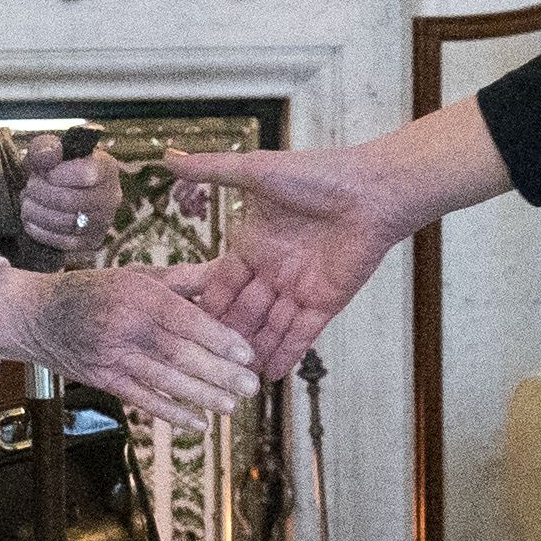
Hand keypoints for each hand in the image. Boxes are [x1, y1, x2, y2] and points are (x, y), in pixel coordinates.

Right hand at [0, 260, 258, 418]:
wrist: (38, 315)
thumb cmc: (97, 290)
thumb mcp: (138, 275)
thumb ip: (185, 279)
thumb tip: (229, 272)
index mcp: (138, 296)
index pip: (186, 320)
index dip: (218, 338)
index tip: (248, 353)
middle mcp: (126, 328)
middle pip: (179, 354)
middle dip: (218, 373)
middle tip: (251, 386)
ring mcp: (112, 357)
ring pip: (163, 380)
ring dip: (200, 396)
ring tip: (231, 407)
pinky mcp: (104, 380)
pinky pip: (141, 400)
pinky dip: (170, 413)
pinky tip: (198, 423)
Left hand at [19, 148, 119, 267]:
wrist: (54, 194)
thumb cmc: (53, 169)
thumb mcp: (46, 151)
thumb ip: (45, 147)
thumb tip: (49, 154)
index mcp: (106, 168)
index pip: (88, 174)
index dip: (59, 174)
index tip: (45, 173)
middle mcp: (112, 196)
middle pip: (72, 200)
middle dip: (41, 193)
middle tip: (29, 187)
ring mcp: (104, 222)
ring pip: (65, 222)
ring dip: (37, 212)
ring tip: (27, 202)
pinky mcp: (91, 242)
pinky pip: (63, 241)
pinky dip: (40, 230)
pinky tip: (31, 219)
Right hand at [171, 112, 496, 378]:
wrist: (373, 191)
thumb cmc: (317, 175)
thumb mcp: (257, 172)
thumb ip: (212, 170)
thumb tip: (167, 159)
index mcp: (251, 243)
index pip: (220, 282)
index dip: (204, 305)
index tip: (179, 329)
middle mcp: (272, 269)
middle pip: (242, 311)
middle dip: (223, 338)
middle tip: (199, 366)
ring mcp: (298, 288)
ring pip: (269, 328)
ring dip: (252, 353)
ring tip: (229, 380)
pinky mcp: (325, 302)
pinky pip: (301, 334)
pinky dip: (286, 355)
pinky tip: (268, 377)